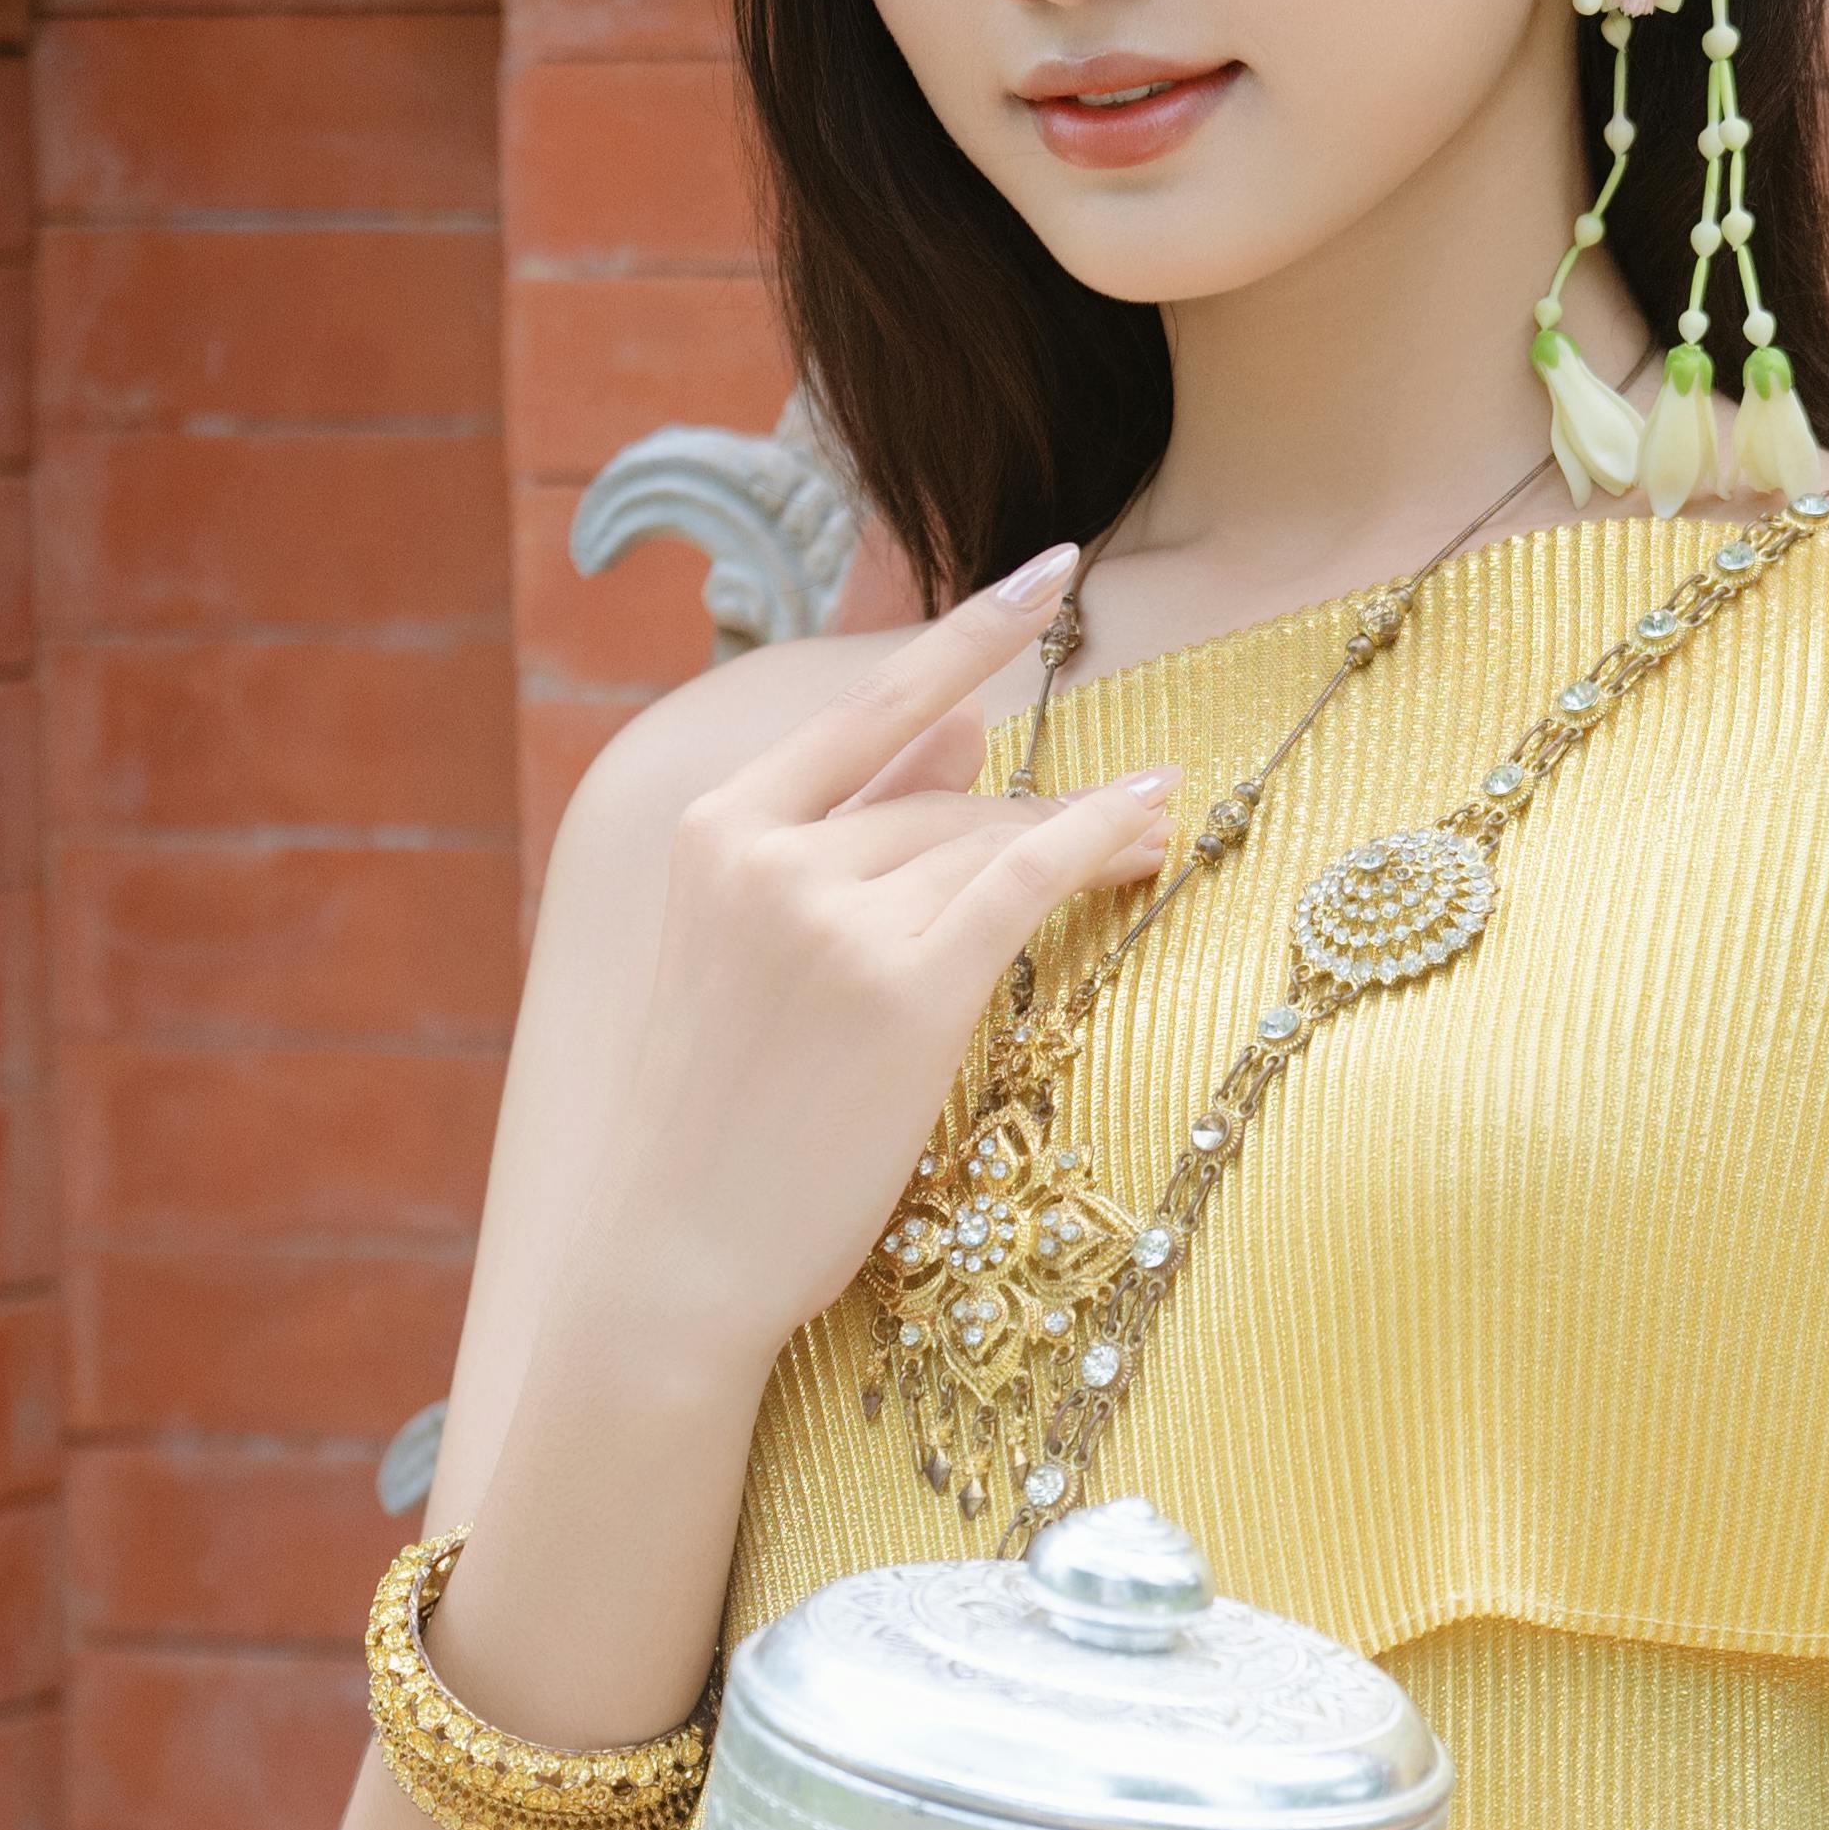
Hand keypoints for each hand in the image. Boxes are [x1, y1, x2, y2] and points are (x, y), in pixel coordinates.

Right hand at [586, 550, 1182, 1374]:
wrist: (667, 1257)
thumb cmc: (713, 1122)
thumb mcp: (746, 953)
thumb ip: (843, 834)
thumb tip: (961, 730)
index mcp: (716, 832)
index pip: (870, 707)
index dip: (972, 633)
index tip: (1053, 572)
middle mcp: (768, 854)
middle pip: (947, 797)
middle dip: (1049, 803)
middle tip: (1152, 805)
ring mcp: (831, 918)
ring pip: (987, 843)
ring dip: (1086, 833)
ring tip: (1161, 833)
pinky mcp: (901, 991)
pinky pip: (1024, 881)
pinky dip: (1097, 840)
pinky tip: (1152, 817)